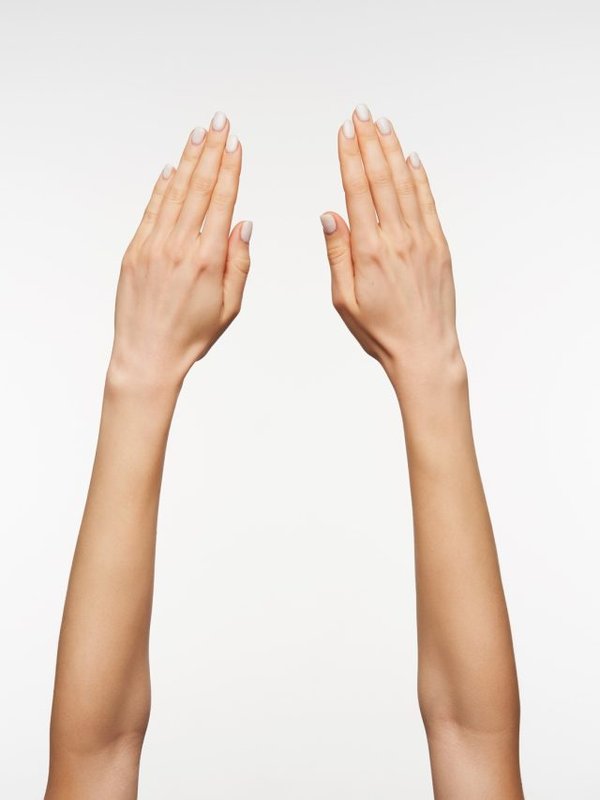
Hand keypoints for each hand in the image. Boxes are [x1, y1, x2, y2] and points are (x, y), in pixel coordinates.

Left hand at [109, 111, 252, 390]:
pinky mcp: (134, 252)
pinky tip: (171, 168)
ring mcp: (153, 246)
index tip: (235, 144)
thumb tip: (242, 224)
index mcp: (207, 261)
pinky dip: (161, 187)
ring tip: (198, 134)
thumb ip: (239, 263)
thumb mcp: (229, 307)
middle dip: (211, 152)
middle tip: (219, 123)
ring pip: (174, 193)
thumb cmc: (191, 336)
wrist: (147, 355)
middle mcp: (179, 247)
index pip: (221, 202)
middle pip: (198, 188)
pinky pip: (151, 210)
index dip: (230, 169)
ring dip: (187, 161)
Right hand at [321, 105, 464, 394]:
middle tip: (361, 113)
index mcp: (369, 252)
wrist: (425, 351)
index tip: (344, 131)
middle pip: (382, 179)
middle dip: (369, 142)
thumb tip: (330, 215)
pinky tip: (411, 159)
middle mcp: (397, 239)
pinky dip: (419, 179)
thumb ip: (338, 255)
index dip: (350, 157)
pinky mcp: (439, 247)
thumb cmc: (381, 331)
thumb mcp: (345, 300)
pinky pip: (428, 204)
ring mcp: (422, 240)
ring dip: (393, 152)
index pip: (357, 192)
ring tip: (383, 125)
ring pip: (406, 185)